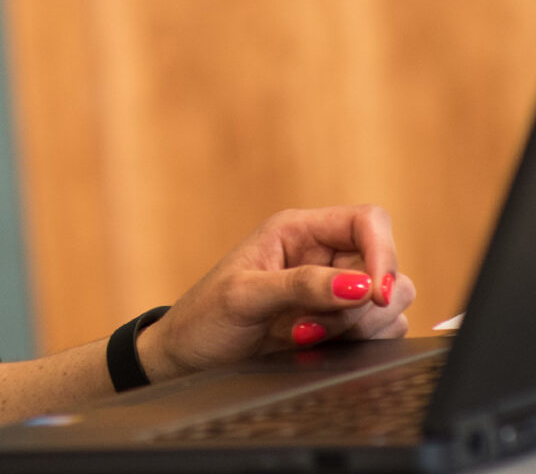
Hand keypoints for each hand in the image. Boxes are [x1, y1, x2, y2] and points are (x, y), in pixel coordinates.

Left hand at [138, 205, 414, 381]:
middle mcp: (323, 256)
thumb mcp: (244, 296)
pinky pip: (381, 331)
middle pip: (386, 268)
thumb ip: (302, 286)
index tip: (374, 293)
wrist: (191, 359)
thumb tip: (362, 286)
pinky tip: (314, 346)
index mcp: (298, 231)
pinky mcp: (341, 326)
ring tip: (304, 335)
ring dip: (358, 327)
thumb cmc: (206, 317)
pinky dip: (359, 344)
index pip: (368, 221)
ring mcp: (335, 292)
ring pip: (389, 304)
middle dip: (362, 304)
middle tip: (313, 324)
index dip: (383, 252)